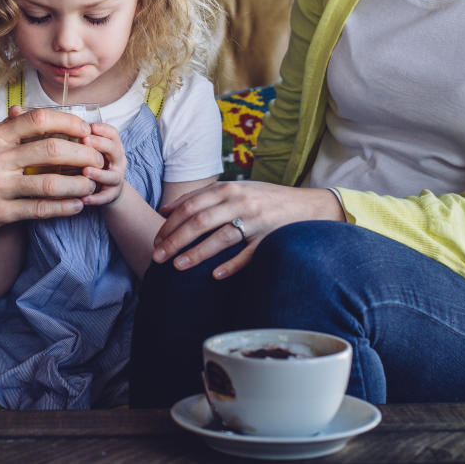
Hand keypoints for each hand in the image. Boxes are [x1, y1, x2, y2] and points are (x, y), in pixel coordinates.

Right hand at [0, 106, 103, 235]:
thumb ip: (7, 129)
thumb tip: (30, 112)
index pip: (38, 120)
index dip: (68, 122)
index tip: (85, 129)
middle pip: (52, 151)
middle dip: (82, 154)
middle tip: (97, 158)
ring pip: (49, 184)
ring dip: (78, 185)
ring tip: (91, 185)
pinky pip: (38, 210)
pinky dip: (62, 208)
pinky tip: (76, 206)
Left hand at [81, 121, 127, 206]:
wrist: (108, 190)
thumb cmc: (96, 165)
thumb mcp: (93, 151)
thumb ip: (83, 141)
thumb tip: (60, 126)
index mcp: (113, 147)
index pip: (113, 134)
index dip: (103, 129)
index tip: (90, 126)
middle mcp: (117, 162)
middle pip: (114, 150)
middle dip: (101, 144)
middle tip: (86, 141)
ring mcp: (116, 178)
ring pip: (112, 176)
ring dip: (99, 173)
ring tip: (85, 171)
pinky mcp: (111, 195)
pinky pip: (105, 197)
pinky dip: (94, 198)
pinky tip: (83, 199)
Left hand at [151, 181, 344, 278]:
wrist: (308, 206)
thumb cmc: (264, 198)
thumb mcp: (234, 189)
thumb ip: (202, 196)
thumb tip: (166, 210)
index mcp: (229, 188)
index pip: (191, 205)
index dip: (170, 223)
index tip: (156, 239)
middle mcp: (241, 202)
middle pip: (200, 221)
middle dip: (175, 239)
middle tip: (157, 256)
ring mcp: (256, 221)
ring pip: (220, 238)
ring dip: (196, 253)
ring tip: (176, 266)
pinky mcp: (270, 239)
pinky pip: (248, 255)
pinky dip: (230, 265)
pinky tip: (214, 275)